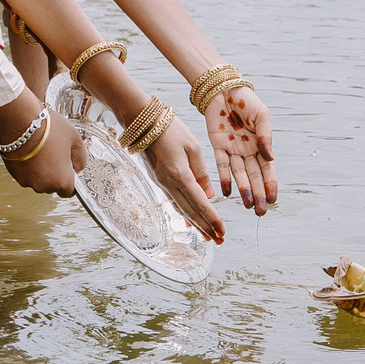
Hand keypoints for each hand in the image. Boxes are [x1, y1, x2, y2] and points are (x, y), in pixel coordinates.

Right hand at [0, 103, 82, 196]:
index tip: (68, 168)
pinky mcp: (15, 175)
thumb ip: (81, 157)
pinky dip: (28, 166)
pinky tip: (29, 151)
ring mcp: (27, 181)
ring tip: (40, 150)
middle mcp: (44, 186)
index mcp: (62, 180)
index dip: (70, 179)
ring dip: (41, 171)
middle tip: (54, 153)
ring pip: (38, 180)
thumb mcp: (75, 138)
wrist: (19, 121)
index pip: (69, 191)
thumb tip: (79, 167)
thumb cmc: (48, 129)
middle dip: (55, 173)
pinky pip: (26, 174)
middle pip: (53, 185)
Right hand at [144, 117, 225, 242]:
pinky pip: (174, 201)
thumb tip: (208, 195)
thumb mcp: (193, 147)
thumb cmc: (170, 129)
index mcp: (180, 174)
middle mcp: (169, 183)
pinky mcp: (159, 180)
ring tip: (208, 237)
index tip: (222, 231)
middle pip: (190, 211)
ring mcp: (162, 183)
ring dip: (195, 224)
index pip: (199, 202)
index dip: (212, 219)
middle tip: (219, 241)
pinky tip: (190, 221)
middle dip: (205, 228)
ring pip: (181, 209)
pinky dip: (184, 213)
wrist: (142, 122)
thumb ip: (201, 172)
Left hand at [204, 84, 277, 212]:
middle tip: (260, 212)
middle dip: (258, 194)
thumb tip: (270, 157)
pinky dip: (224, 178)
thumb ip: (266, 136)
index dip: (270, 184)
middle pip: (253, 177)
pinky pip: (221, 165)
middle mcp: (247, 151)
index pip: (267, 169)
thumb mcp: (262, 115)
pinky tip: (227, 193)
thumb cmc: (247, 101)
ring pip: (239, 174)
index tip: (273, 199)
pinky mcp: (217, 146)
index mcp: (261, 144)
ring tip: (247, 205)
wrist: (224, 89)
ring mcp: (232, 150)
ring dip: (243, 190)